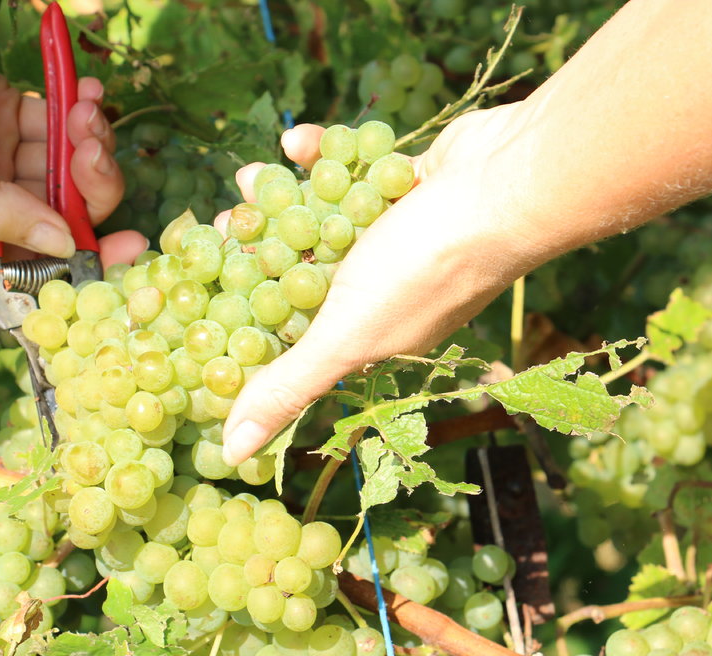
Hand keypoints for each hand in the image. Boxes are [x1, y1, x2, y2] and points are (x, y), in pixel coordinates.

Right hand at [0, 9, 146, 265]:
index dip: (80, 258)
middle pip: (59, 213)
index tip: (129, 247)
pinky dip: (82, 108)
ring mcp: (0, 153)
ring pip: (68, 167)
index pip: (27, 260)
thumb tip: (60, 244)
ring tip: (86, 109)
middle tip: (94, 151)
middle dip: (89, 186)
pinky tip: (87, 91)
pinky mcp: (12, 112)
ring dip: (88, 141)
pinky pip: (62, 122)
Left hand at [220, 107, 541, 465]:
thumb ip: (287, 388)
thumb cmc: (426, 268)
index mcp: (364, 334)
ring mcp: (396, 235)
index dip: (241, 315)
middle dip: (257, 247)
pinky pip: (351, 169)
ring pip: (319, 216)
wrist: (509, 186)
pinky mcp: (407, 183)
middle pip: (299, 269)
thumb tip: (232, 457)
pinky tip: (296, 143)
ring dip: (282, 196)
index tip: (201, 291)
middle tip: (223, 224)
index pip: (289, 333)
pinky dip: (323, 156)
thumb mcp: (345, 337)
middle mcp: (379, 290)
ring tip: (251, 177)